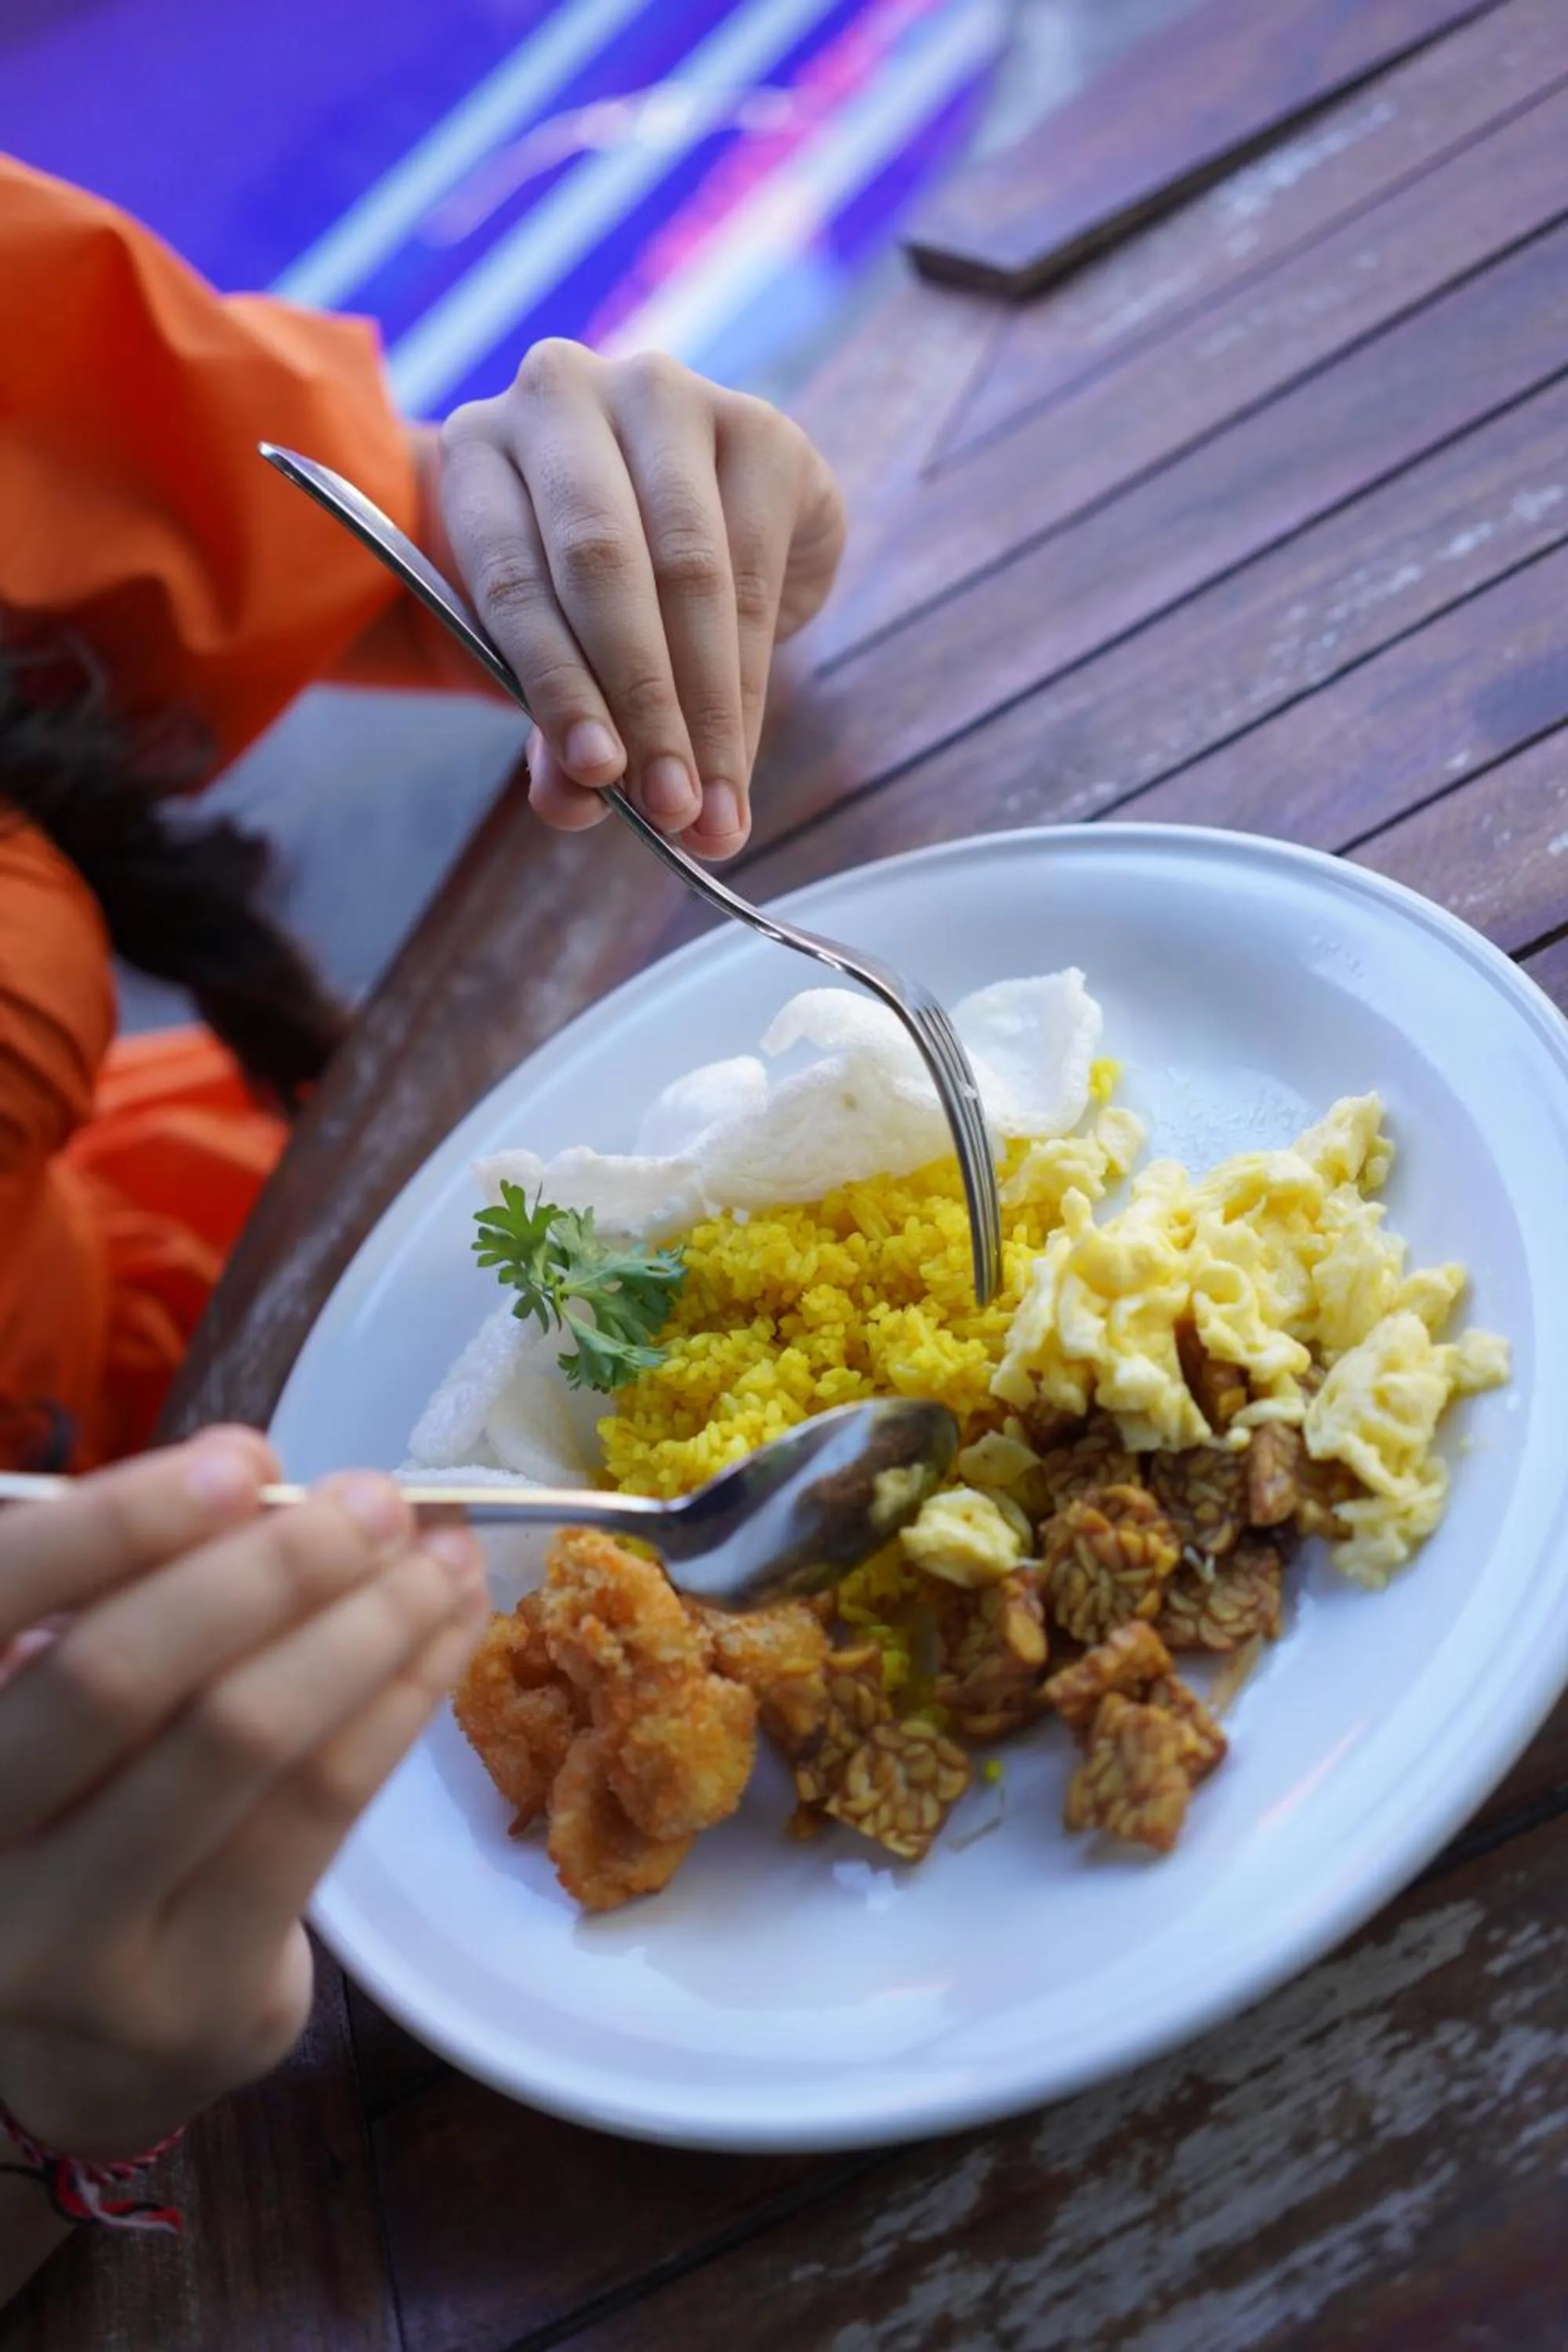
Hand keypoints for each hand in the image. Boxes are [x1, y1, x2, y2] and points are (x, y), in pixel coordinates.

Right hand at [0, 1431, 485, 2161]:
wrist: (87, 2051)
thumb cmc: (81, 1811)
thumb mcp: (62, 1698)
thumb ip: (128, 1591)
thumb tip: (260, 1474)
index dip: (117, 1522)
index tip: (243, 1462)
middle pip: (119, 1676)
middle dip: (273, 1567)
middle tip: (378, 1504)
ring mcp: (70, 1945)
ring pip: (243, 1742)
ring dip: (367, 1626)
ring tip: (441, 1559)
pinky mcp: (193, 1998)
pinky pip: (319, 1812)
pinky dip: (397, 1701)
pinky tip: (442, 1638)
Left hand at [435, 341, 845, 858]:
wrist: (690, 511)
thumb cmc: (592, 592)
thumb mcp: (556, 655)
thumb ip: (556, 725)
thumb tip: (575, 804)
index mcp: (479, 448)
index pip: (511, 575)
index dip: (556, 685)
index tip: (596, 780)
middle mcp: (562, 396)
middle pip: (602, 564)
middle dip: (642, 704)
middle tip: (670, 810)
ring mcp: (665, 396)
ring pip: (690, 570)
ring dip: (706, 707)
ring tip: (711, 809)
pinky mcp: (758, 425)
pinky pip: (757, 567)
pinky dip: (750, 681)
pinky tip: (743, 758)